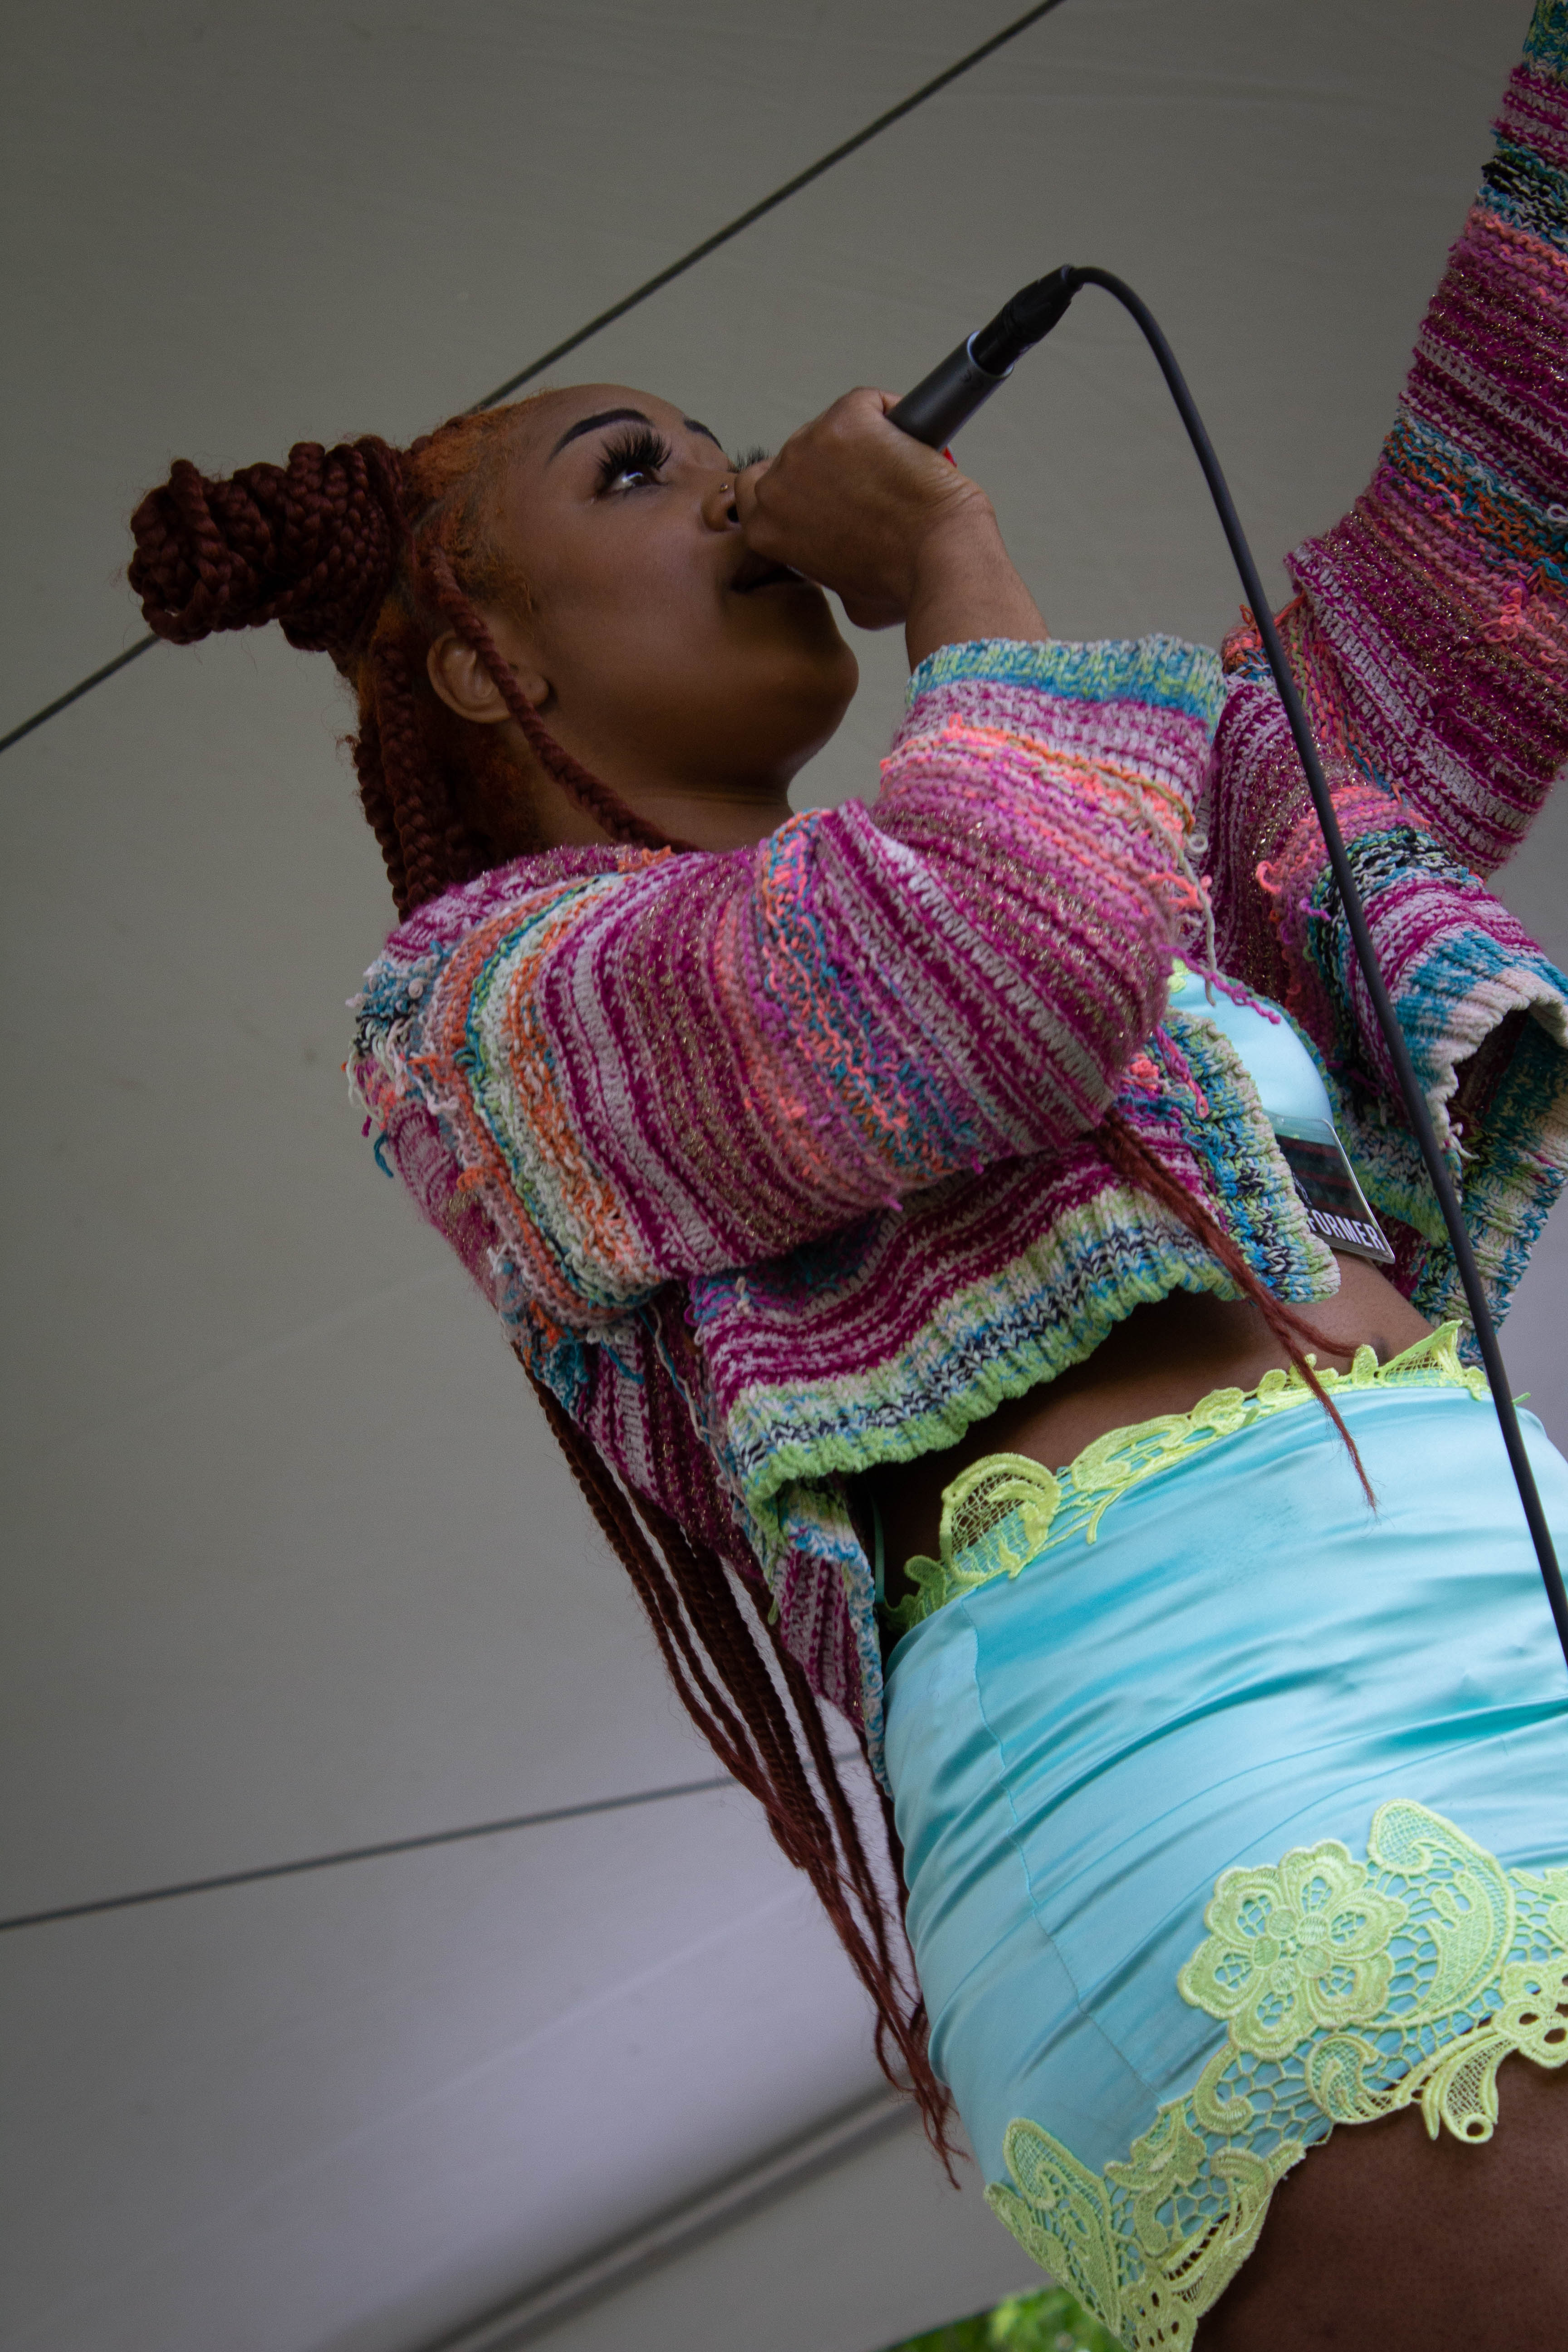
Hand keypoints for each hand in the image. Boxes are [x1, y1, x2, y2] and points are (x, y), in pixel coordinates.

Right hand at [734, 389, 1046, 663]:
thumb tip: (841, 562)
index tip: (826, 490)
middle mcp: (777, 485)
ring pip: (834, 426)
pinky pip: (870, 405)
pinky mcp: (847, 417)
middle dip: (832, 463)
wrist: (939, 558)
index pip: (758, 489)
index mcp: (766, 529)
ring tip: (896, 472)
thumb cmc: (900, 583)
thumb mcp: (844, 593)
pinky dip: (892, 416)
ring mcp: (809, 445)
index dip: (796, 486)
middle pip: (799, 454)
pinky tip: (912, 442)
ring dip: (863, 441)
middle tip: (873, 485)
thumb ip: (825, 567)